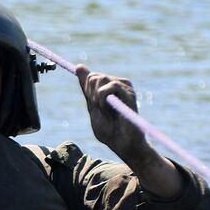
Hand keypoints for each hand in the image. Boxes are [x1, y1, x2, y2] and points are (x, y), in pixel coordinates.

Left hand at [75, 64, 181, 198]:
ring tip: (108, 112)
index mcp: (110, 87)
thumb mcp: (93, 106)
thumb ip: (87, 88)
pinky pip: (109, 86)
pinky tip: (111, 110)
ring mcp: (125, 87)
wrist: (123, 144)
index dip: (88, 92)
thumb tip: (79, 66)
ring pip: (99, 79)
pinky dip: (103, 99)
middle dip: (91, 95)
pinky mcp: (129, 92)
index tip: (95, 105)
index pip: (90, 76)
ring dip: (97, 99)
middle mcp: (119, 83)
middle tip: (102, 110)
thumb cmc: (109, 129)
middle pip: (93, 77)